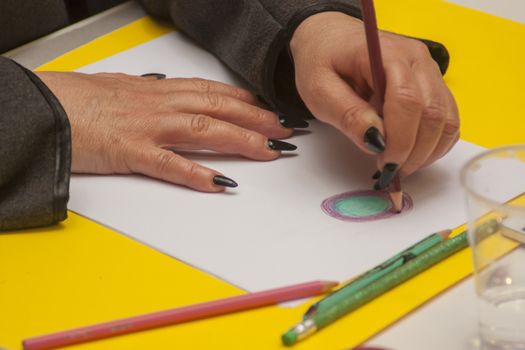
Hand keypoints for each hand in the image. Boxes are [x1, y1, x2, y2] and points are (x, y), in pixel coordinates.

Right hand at [36, 71, 294, 191]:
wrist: (43, 108)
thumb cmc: (79, 99)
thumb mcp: (121, 89)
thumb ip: (147, 92)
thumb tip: (166, 89)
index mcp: (158, 91)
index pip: (213, 92)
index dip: (246, 102)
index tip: (270, 110)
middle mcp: (160, 105)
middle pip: (218, 109)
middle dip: (257, 120)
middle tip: (285, 131)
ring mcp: (148, 128)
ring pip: (205, 130)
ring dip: (241, 141)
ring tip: (270, 152)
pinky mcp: (130, 152)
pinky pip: (170, 164)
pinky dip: (197, 174)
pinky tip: (221, 183)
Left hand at [290, 12, 458, 181]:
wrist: (330, 40)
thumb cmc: (322, 62)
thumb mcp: (319, 90)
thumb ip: (346, 114)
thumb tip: (375, 141)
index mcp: (386, 54)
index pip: (407, 100)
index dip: (400, 139)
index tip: (384, 164)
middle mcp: (417, 59)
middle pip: (433, 113)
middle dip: (415, 151)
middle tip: (389, 170)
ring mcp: (429, 71)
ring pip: (447, 119)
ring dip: (427, 151)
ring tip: (399, 164)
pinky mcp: (432, 85)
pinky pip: (447, 119)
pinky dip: (433, 143)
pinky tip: (410, 153)